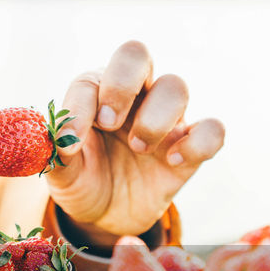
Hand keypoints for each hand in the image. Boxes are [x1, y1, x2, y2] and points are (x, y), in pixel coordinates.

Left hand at [46, 40, 225, 237]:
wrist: (106, 216)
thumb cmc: (83, 181)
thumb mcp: (62, 174)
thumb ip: (56, 154)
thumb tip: (59, 140)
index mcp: (96, 94)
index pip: (90, 80)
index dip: (80, 107)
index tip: (71, 143)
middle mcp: (133, 97)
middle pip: (136, 54)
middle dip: (121, 84)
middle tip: (109, 124)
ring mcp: (165, 119)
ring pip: (176, 86)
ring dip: (155, 117)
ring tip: (138, 149)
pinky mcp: (191, 148)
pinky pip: (213, 129)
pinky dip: (198, 142)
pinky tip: (174, 162)